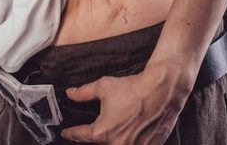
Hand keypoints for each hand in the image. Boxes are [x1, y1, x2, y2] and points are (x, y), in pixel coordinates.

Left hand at [60, 61, 190, 143]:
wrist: (160, 93)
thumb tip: (70, 94)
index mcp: (102, 132)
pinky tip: (128, 134)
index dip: (71, 133)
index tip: (65, 133)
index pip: (81, 136)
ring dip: (110, 141)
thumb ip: (83, 93)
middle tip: (87, 132)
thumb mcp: (103, 87)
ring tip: (111, 131)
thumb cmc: (132, 89)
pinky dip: (127, 141)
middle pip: (98, 144)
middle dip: (91, 138)